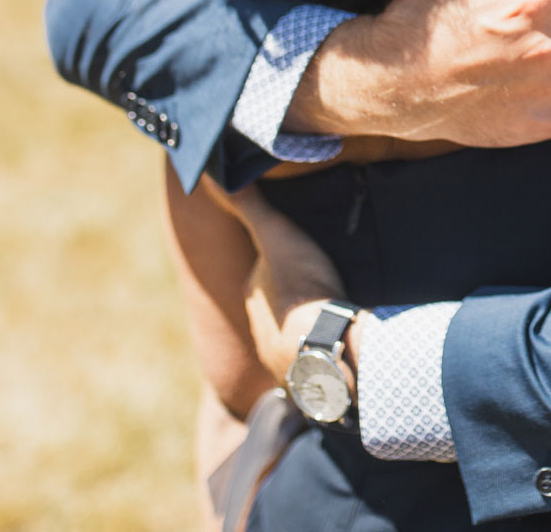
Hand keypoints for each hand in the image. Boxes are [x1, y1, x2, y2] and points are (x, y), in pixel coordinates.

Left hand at [210, 179, 347, 384]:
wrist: (326, 350)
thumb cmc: (300, 291)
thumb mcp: (276, 237)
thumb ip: (248, 206)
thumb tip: (208, 174)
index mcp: (254, 294)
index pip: (265, 269)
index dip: (284, 257)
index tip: (307, 250)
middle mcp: (261, 329)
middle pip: (280, 303)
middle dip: (297, 293)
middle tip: (326, 278)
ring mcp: (284, 356)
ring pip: (297, 332)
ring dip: (312, 324)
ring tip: (337, 311)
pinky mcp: (311, 377)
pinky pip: (317, 355)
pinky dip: (326, 347)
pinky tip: (342, 341)